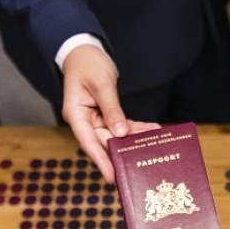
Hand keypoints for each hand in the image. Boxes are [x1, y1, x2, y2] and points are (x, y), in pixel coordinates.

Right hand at [61, 44, 159, 182]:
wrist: (84, 52)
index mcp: (76, 114)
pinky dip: (135, 129)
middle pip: (103, 143)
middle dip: (122, 154)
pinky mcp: (105, 117)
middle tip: (141, 166)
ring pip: (115, 137)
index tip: (112, 176)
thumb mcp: (101, 84)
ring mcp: (95, 121)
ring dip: (134, 141)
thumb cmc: (87, 64)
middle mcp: (84, 121)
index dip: (101, 160)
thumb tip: (120, 134)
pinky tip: (152, 130)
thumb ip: (111, 109)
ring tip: (153, 145)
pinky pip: (121, 127)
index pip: (88, 142)